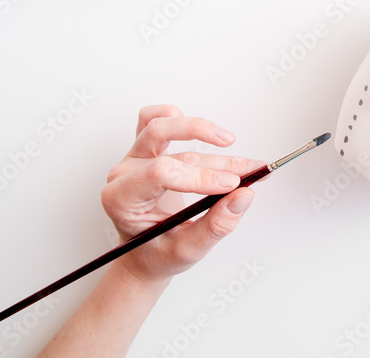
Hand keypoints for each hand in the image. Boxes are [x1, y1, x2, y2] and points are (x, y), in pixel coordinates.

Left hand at [101, 105, 260, 283]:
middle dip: (215, 161)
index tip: (231, 185)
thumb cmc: (158, 253)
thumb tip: (243, 196)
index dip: (200, 176)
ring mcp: (132, 157)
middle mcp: (123, 173)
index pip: (160, 173)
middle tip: (248, 171)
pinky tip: (200, 129)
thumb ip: (215, 226)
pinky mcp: (145, 149)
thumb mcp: (187, 251)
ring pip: (163, 126)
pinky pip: (152, 118)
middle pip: (171, 151)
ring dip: (199, 129)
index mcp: (122, 200)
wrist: (144, 253)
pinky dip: (175, 116)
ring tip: (229, 141)